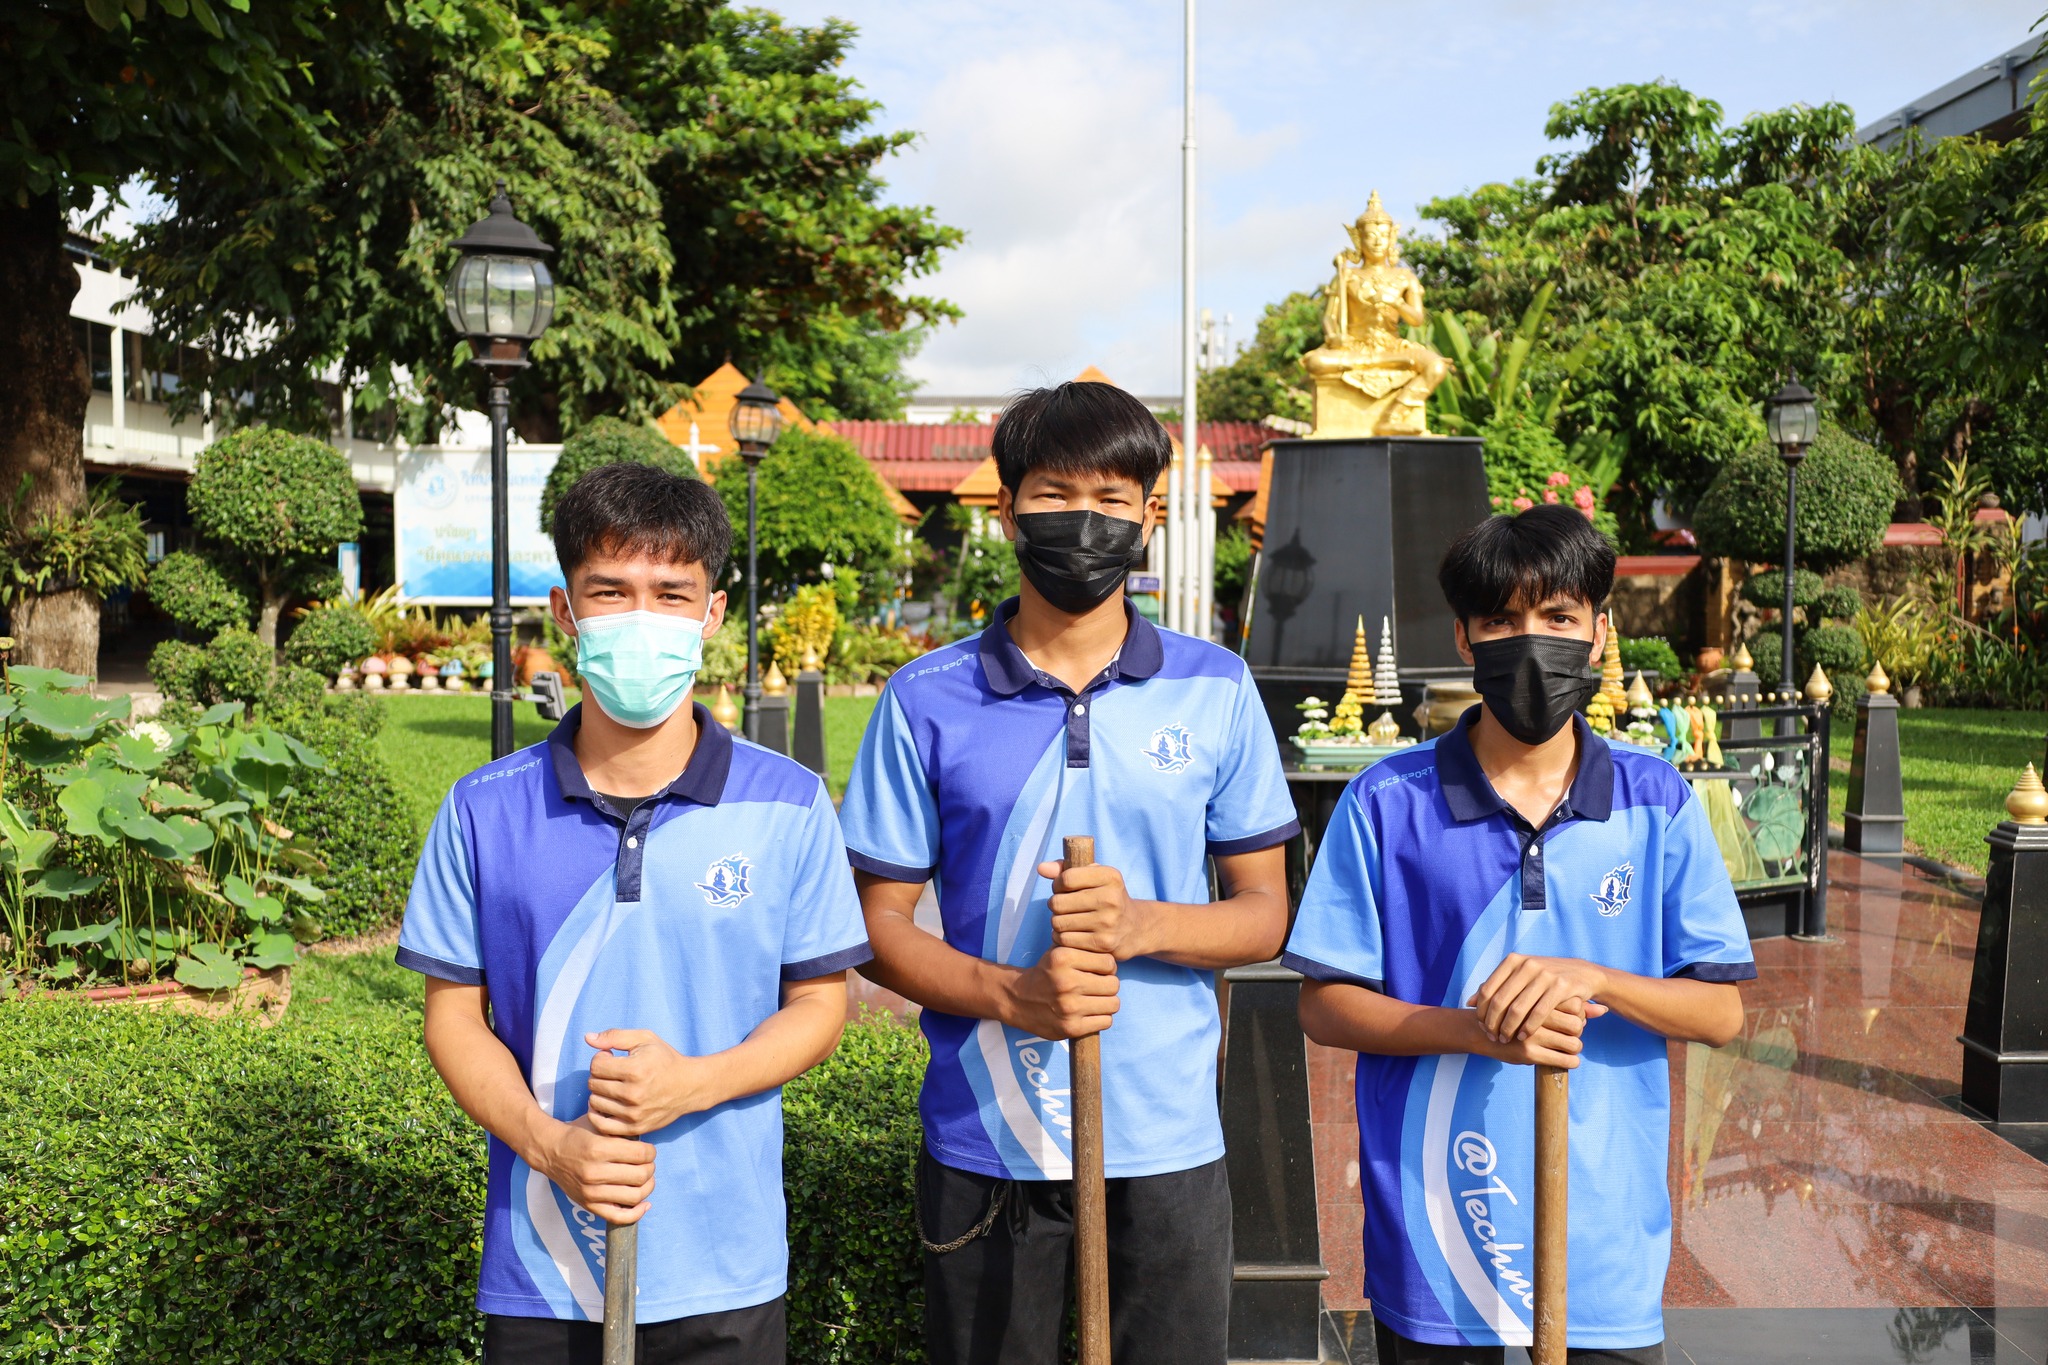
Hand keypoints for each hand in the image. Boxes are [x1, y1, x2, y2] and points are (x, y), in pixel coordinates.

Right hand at [537, 1114, 655, 1224]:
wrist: (550, 1150)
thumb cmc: (578, 1134)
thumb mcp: (599, 1125)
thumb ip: (622, 1134)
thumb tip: (648, 1147)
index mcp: (598, 1149)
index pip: (640, 1155)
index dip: (651, 1152)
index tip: (649, 1151)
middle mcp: (594, 1173)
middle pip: (640, 1176)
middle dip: (650, 1168)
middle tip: (648, 1163)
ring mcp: (590, 1192)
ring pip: (634, 1196)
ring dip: (647, 1187)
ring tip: (645, 1179)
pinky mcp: (588, 1205)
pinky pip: (618, 1217)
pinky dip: (636, 1213)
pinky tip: (645, 1203)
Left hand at [585, 1029, 726, 1137]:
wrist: (690, 1086)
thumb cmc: (665, 1059)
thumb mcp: (645, 1039)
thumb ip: (615, 1036)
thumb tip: (588, 1038)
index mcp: (635, 1070)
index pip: (596, 1065)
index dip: (601, 1058)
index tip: (612, 1057)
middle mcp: (633, 1094)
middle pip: (593, 1084)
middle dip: (600, 1075)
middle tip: (613, 1073)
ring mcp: (634, 1114)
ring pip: (595, 1103)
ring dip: (600, 1093)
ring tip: (613, 1087)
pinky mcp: (635, 1128)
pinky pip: (601, 1125)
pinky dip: (598, 1114)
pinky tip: (607, 1103)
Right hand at [1001, 946, 1117, 1039]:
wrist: (1017, 999)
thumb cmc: (1046, 974)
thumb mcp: (1058, 951)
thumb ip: (1083, 948)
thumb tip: (1113, 952)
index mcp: (1063, 958)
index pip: (1109, 962)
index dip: (1108, 967)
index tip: (1100, 971)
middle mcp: (1065, 982)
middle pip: (1113, 984)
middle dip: (1109, 985)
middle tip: (1099, 987)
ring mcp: (1068, 1007)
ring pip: (1113, 1004)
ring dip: (1107, 1002)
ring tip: (1096, 1000)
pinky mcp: (1070, 1027)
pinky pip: (1106, 1021)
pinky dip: (1101, 1018)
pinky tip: (1090, 1013)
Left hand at [1039, 860, 1153, 959]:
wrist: (1134, 928)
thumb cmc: (1107, 898)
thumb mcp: (1094, 877)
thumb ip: (1065, 869)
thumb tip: (1041, 868)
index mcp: (1110, 876)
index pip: (1066, 878)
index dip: (1057, 884)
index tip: (1063, 889)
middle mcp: (1111, 898)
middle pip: (1058, 902)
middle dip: (1055, 905)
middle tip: (1064, 907)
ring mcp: (1108, 923)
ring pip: (1058, 923)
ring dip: (1057, 922)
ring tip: (1067, 920)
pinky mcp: (1103, 943)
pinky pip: (1064, 940)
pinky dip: (1062, 937)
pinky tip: (1071, 933)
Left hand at [1468, 954, 1611, 1045]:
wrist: (1583, 973)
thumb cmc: (1544, 978)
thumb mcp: (1519, 976)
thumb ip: (1495, 987)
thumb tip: (1469, 1002)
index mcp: (1513, 961)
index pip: (1488, 990)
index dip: (1482, 1011)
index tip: (1481, 1027)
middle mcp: (1526, 965)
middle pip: (1500, 1001)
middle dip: (1493, 1023)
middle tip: (1492, 1037)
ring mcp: (1544, 975)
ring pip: (1517, 1009)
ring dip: (1508, 1028)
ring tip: (1505, 1040)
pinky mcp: (1560, 987)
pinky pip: (1538, 1013)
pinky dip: (1528, 1028)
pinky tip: (1522, 1037)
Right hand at [1470, 998, 1595, 1067]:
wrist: (1479, 1030)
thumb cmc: (1515, 1014)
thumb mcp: (1538, 1004)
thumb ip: (1573, 1006)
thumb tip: (1604, 1009)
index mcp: (1538, 996)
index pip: (1575, 1005)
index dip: (1579, 1014)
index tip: (1571, 1018)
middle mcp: (1536, 1014)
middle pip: (1577, 1024)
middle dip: (1578, 1032)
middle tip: (1571, 1034)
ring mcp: (1532, 1034)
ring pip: (1573, 1043)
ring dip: (1575, 1047)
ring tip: (1569, 1047)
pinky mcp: (1528, 1053)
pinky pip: (1563, 1060)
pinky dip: (1571, 1062)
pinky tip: (1568, 1060)